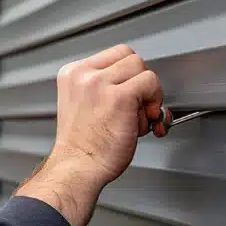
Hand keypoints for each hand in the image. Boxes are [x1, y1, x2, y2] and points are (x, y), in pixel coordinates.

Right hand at [52, 44, 164, 186]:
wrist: (77, 169)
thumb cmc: (83, 148)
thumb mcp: (84, 106)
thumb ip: (106, 90)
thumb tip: (141, 90)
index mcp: (72, 74)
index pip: (113, 56)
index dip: (127, 77)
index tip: (128, 98)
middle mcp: (83, 74)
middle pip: (130, 58)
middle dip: (139, 84)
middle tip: (135, 110)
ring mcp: (100, 83)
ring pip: (142, 69)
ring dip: (147, 95)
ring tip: (134, 120)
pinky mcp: (120, 96)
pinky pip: (150, 84)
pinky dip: (154, 103)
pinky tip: (141, 123)